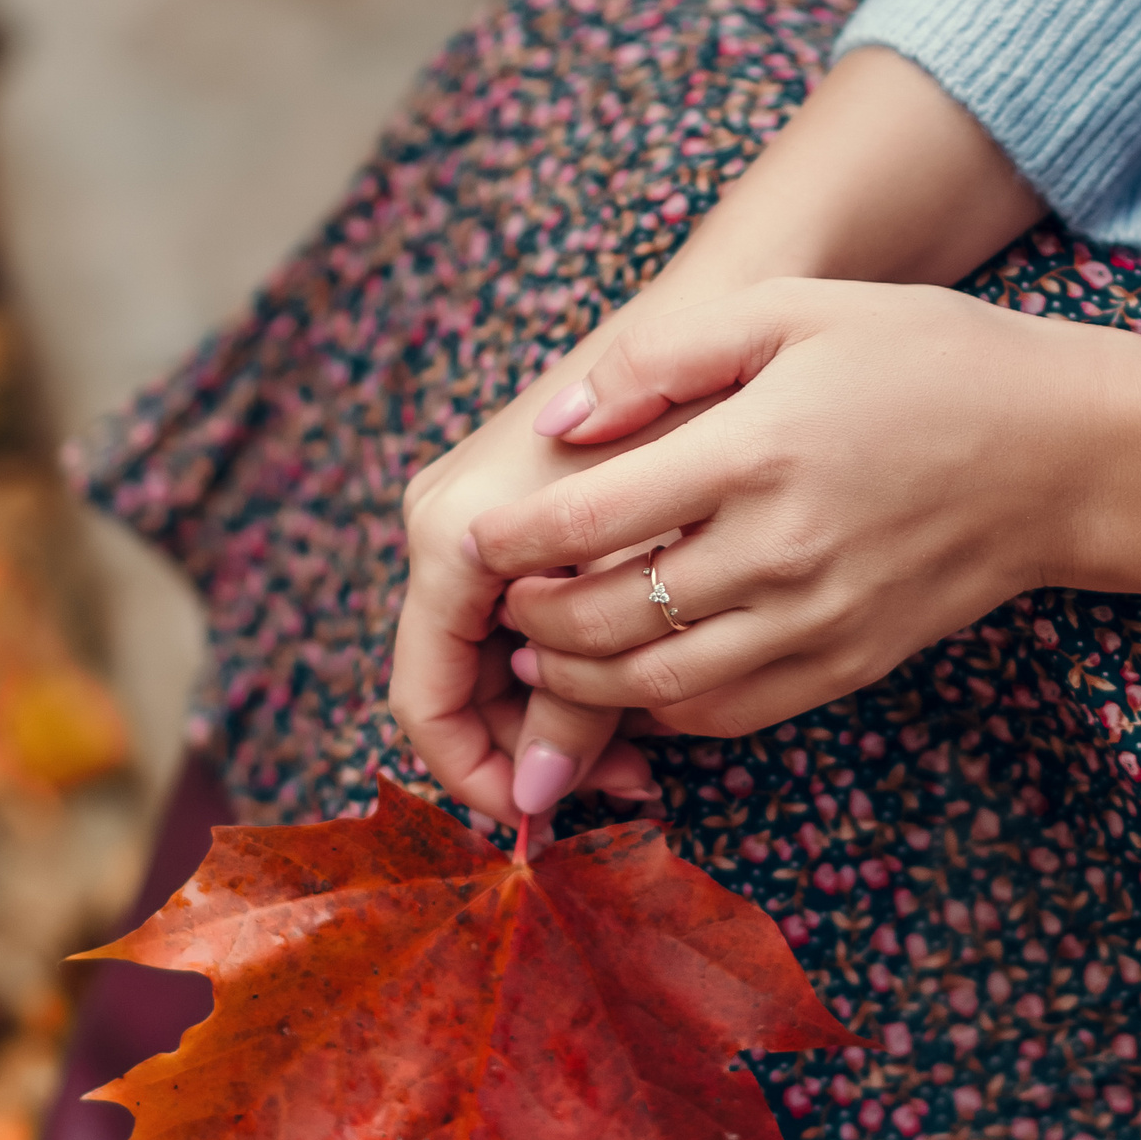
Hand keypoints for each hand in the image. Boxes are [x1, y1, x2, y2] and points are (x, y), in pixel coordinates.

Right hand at [390, 314, 671, 825]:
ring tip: (648, 751)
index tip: (542, 822)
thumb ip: (576, 698)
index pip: (422, 699)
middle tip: (629, 786)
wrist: (718, 317)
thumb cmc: (680, 433)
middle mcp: (448, 529)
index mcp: (452, 536)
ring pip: (500, 662)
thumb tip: (534, 805)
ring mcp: (484, 525)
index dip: (473, 775)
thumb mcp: (629, 586)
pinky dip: (577, 671)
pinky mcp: (525, 522)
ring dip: (561, 719)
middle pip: (462, 688)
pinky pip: (527, 622)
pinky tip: (648, 693)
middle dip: (532, 752)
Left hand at [476, 276, 1140, 741]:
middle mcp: (781, 550)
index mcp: (758, 451)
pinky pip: (725, 711)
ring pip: (654, 683)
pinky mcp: (846, 665)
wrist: (1064, 453)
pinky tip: (632, 680)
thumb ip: (666, 355)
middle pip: (605, 619)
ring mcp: (816, 621)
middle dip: (530, 623)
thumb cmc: (927, 359)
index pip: (588, 521)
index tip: (481, 541)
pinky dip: (658, 707)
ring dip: (579, 681)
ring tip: (544, 653)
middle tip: (503, 606)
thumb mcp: (798, 309)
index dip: (512, 544)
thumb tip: (558, 423)